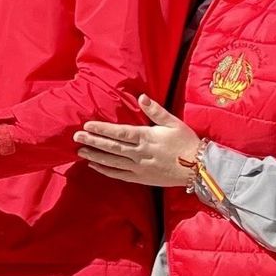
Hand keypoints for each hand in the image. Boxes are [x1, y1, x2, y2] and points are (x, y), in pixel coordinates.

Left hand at [75, 95, 199, 186]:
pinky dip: (106, 170)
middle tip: (75, 138)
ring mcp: (139, 168)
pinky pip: (119, 175)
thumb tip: (141, 97)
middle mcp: (140, 153)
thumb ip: (155, 111)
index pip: (119, 133)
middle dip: (93, 142)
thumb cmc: (186, 142)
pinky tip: (94, 165)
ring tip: (80, 151)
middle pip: (112, 147)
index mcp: (147, 138)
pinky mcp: (141, 178)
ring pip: (113, 162)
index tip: (87, 126)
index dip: (102, 129)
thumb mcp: (173, 123)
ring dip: (95, 156)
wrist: (199, 168)